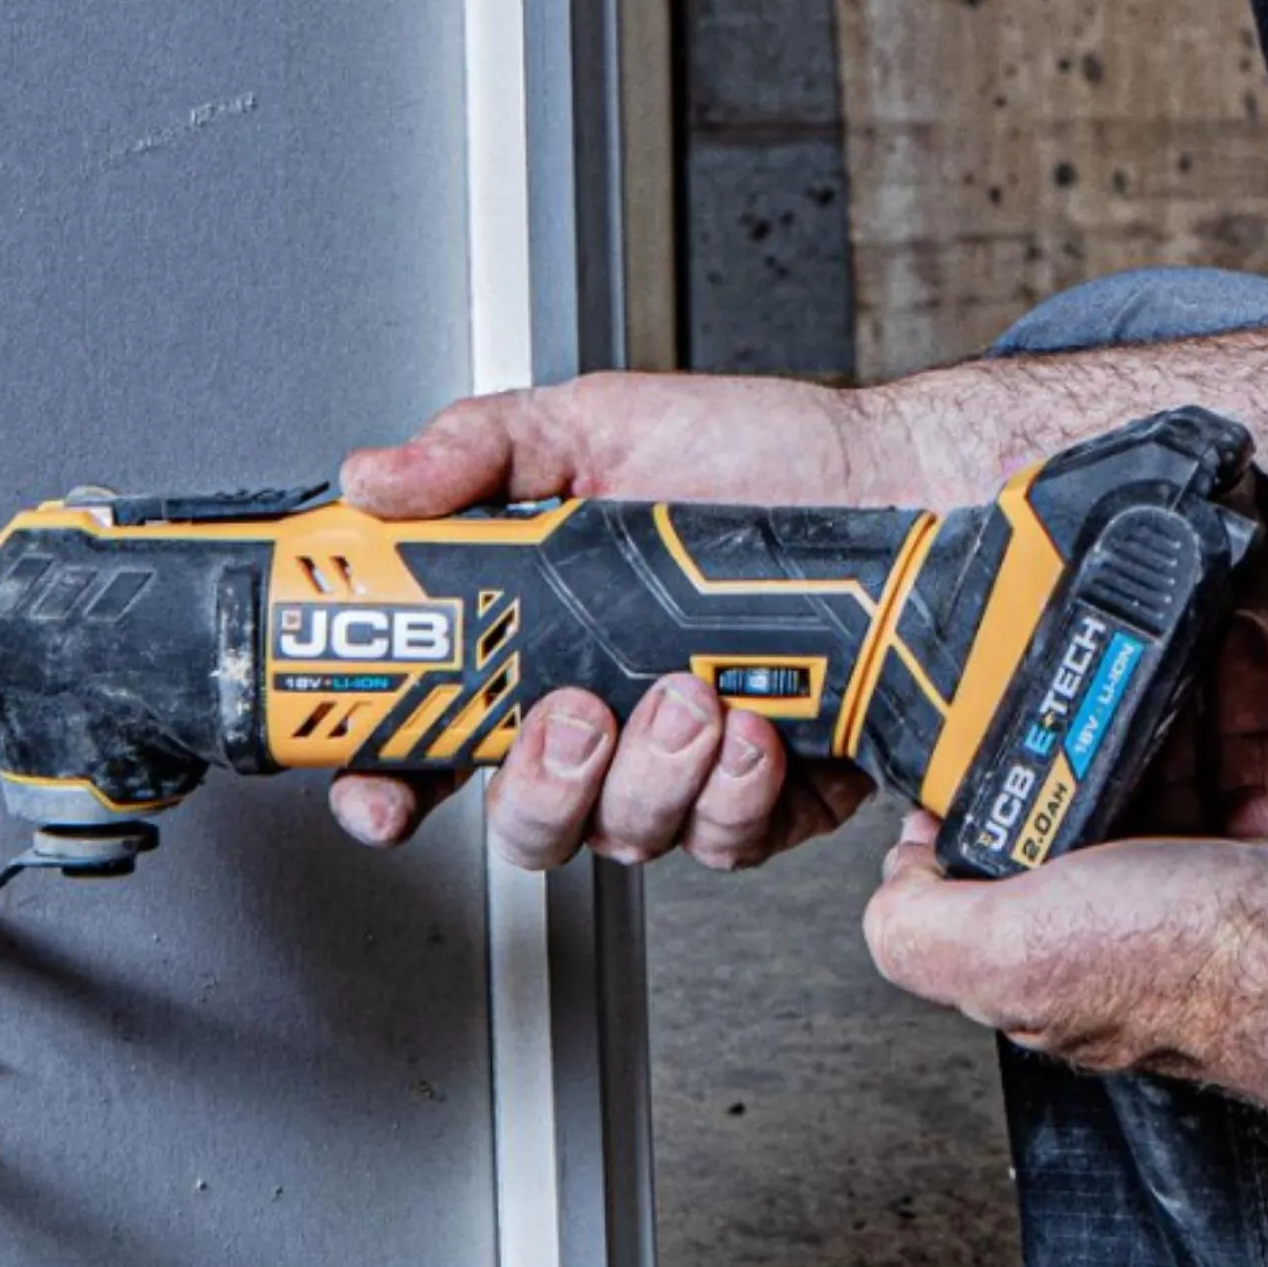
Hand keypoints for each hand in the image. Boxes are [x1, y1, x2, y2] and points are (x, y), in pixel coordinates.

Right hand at [327, 372, 903, 866]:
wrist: (895, 483)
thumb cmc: (750, 454)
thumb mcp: (592, 424)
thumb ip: (474, 451)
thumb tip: (372, 481)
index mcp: (534, 637)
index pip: (429, 733)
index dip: (383, 782)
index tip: (377, 789)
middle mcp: (598, 713)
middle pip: (519, 821)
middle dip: (538, 786)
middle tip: (574, 711)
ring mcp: (679, 763)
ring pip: (623, 836)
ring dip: (651, 775)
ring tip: (691, 688)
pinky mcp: (766, 795)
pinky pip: (725, 843)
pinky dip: (737, 794)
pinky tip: (756, 725)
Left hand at [864, 619, 1267, 1147]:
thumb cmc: (1191, 971)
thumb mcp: (1007, 945)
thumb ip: (918, 921)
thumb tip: (891, 878)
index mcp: (1033, 946)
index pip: (974, 857)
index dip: (965, 787)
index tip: (972, 718)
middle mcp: (1104, 925)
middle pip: (1066, 798)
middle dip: (1066, 721)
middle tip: (1067, 652)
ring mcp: (1184, 895)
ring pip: (1151, 772)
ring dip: (1150, 699)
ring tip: (1144, 634)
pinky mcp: (1259, 870)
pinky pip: (1234, 770)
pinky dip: (1230, 707)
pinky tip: (1226, 654)